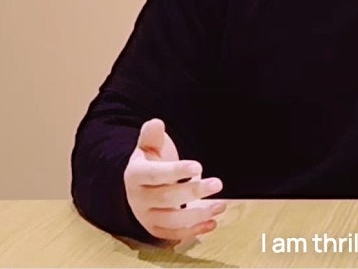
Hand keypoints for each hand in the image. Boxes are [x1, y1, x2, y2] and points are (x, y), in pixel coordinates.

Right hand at [123, 118, 225, 243]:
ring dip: (198, 214)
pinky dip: (193, 231)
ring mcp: (146, 216)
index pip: (155, 174)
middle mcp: (138, 198)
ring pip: (172, 220)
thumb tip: (156, 123)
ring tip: (221, 205)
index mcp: (136, 175)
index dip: (176, 171)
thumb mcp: (148, 147)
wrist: (137, 186)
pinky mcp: (155, 229)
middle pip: (167, 198)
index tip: (198, 167)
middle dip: (194, 192)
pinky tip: (212, 223)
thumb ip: (152, 135)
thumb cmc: (149, 163)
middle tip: (218, 184)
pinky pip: (174, 234)